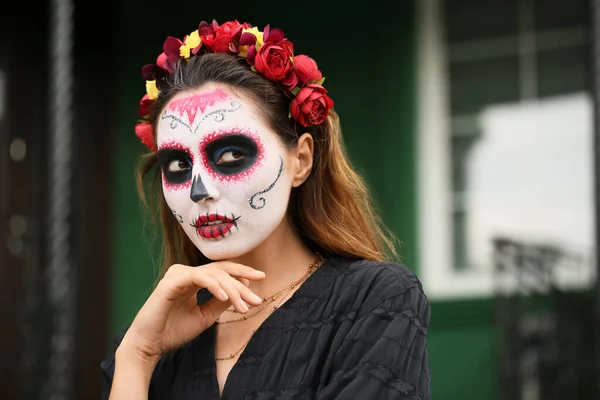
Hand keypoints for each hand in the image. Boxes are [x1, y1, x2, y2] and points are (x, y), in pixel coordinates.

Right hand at [118, 261, 265, 364]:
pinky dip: (214, 286)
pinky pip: (198, 278)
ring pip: (213, 274)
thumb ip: (220, 303)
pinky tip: (225, 297)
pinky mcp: (171, 282)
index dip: (241, 273)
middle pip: (221, 270)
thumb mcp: (205, 316)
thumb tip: (242, 293)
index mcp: (192, 279)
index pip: (221, 271)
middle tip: (256, 298)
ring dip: (232, 289)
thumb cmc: (173, 331)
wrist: (150, 345)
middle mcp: (185, 273)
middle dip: (242, 281)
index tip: (261, 279)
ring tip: (243, 305)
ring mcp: (177, 274)